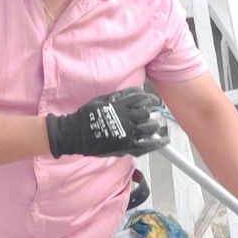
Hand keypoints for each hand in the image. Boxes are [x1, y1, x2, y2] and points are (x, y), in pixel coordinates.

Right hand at [46, 88, 168, 157]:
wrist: (74, 134)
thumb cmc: (86, 116)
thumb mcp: (101, 100)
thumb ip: (119, 96)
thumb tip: (136, 91)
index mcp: (120, 106)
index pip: (141, 100)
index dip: (150, 100)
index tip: (155, 102)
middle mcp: (126, 119)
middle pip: (146, 115)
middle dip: (150, 115)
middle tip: (152, 116)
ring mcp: (127, 134)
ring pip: (149, 129)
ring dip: (153, 127)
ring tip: (155, 127)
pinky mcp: (126, 147)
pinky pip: (146, 146)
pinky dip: (156, 143)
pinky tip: (163, 141)